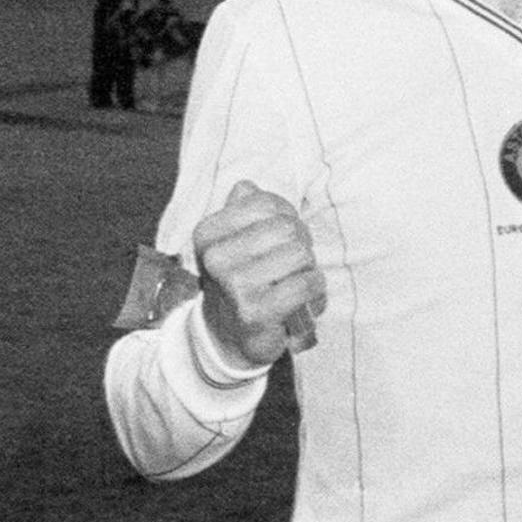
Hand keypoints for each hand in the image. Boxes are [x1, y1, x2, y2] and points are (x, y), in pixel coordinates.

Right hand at [194, 179, 323, 367]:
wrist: (230, 335)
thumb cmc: (244, 279)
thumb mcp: (238, 240)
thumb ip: (245, 208)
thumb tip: (247, 186)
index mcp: (208, 233)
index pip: (266, 203)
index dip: (285, 218)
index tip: (277, 239)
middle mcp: (215, 257)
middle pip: (287, 227)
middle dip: (300, 243)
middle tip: (290, 263)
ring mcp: (234, 286)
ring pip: (299, 254)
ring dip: (307, 268)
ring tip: (293, 281)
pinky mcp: (255, 312)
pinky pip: (305, 284)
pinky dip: (313, 290)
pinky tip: (302, 299)